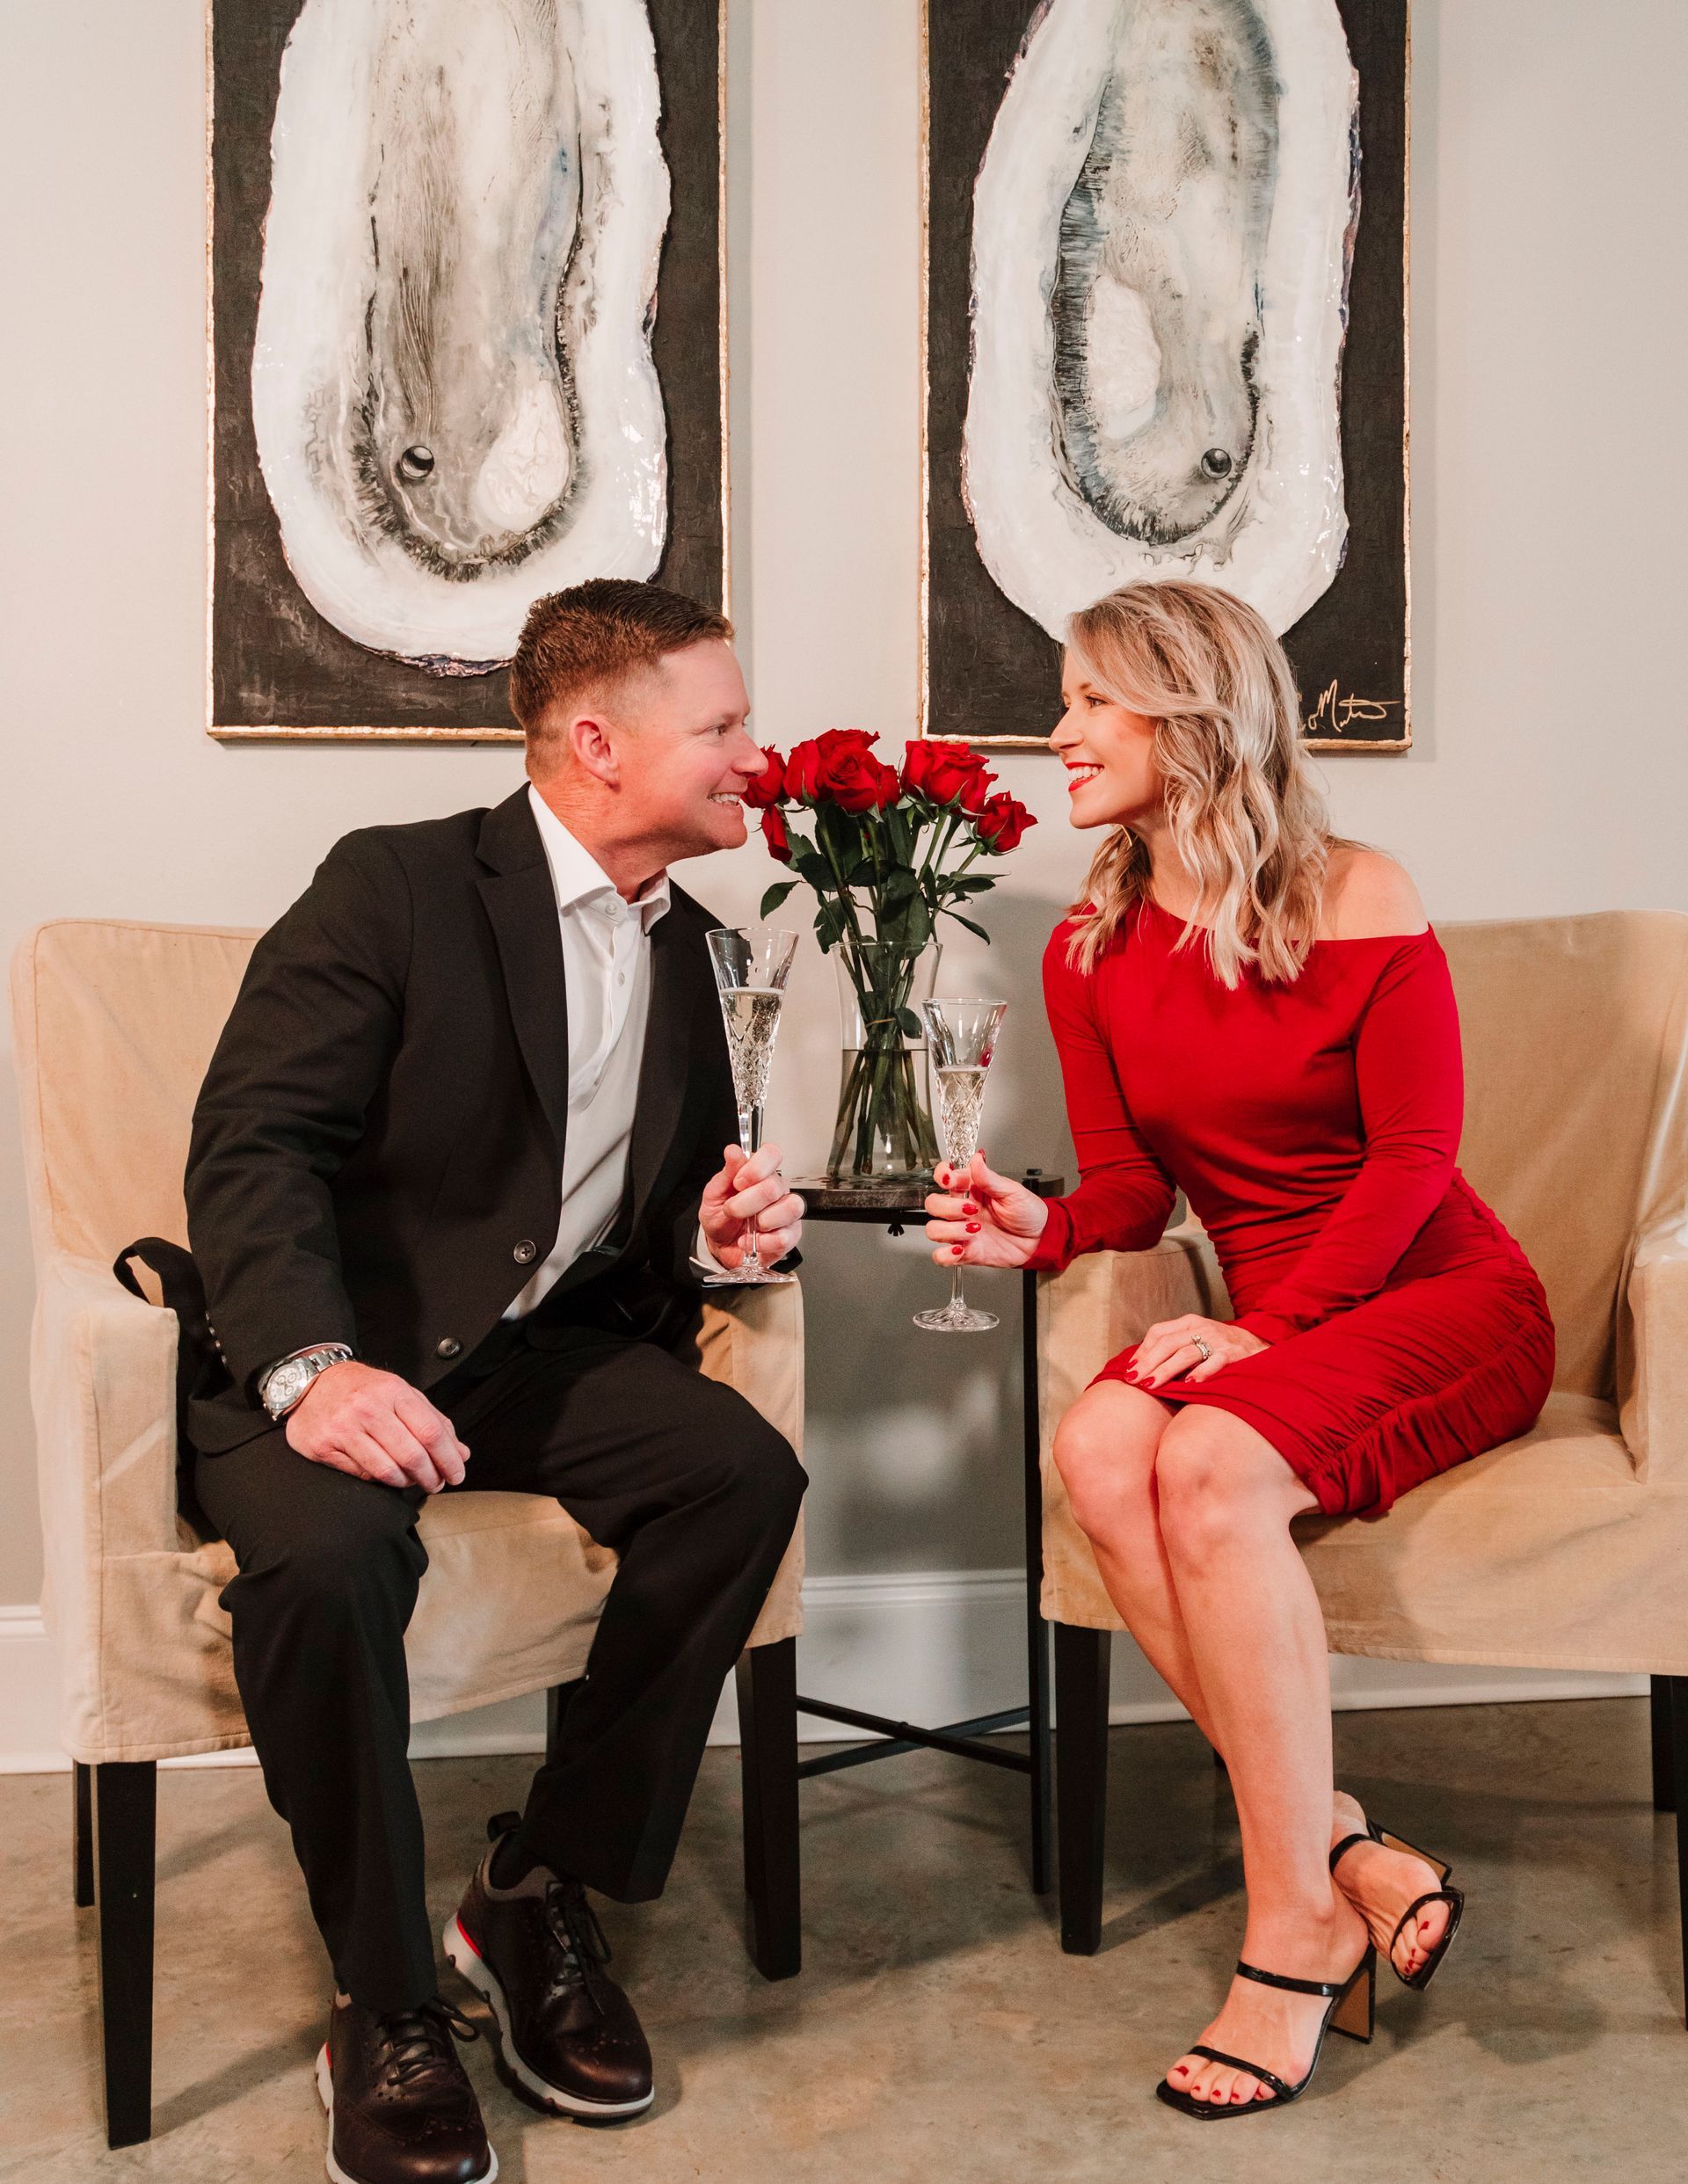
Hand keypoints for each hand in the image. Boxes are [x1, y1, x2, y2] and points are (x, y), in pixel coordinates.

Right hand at [286, 1360, 469, 1492]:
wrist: (312, 1381)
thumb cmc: (362, 1389)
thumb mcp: (401, 1393)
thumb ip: (433, 1421)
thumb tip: (460, 1453)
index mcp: (393, 1391)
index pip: (431, 1431)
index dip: (449, 1458)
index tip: (456, 1473)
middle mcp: (368, 1408)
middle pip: (412, 1454)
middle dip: (431, 1476)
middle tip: (436, 1484)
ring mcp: (344, 1428)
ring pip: (387, 1470)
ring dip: (406, 1482)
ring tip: (412, 1481)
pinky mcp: (324, 1447)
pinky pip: (362, 1474)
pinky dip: (380, 1479)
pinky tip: (386, 1474)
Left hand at [700, 1141, 804, 1269]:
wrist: (721, 1247)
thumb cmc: (720, 1218)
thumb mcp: (714, 1194)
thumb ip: (727, 1173)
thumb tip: (733, 1151)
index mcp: (759, 1173)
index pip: (772, 1154)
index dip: (756, 1167)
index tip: (739, 1182)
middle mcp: (777, 1189)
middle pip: (774, 1186)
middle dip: (746, 1202)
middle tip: (732, 1210)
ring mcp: (786, 1212)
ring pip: (791, 1207)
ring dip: (763, 1220)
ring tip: (749, 1227)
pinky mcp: (790, 1235)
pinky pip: (785, 1236)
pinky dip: (763, 1242)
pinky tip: (752, 1241)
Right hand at [924, 1151, 1050, 1268]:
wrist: (1039, 1240)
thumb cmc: (1028, 1213)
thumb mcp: (1013, 1192)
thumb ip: (990, 1178)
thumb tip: (977, 1159)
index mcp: (971, 1190)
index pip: (945, 1177)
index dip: (942, 1176)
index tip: (950, 1180)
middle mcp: (961, 1209)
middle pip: (933, 1204)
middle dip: (948, 1207)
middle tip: (970, 1209)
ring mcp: (961, 1231)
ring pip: (933, 1230)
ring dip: (949, 1231)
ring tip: (973, 1231)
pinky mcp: (964, 1252)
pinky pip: (941, 1256)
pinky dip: (946, 1254)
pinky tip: (962, 1248)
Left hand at [1124, 1314, 1267, 1390]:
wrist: (1259, 1344)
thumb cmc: (1220, 1346)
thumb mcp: (1196, 1338)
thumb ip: (1172, 1347)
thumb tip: (1140, 1366)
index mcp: (1189, 1323)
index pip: (1158, 1332)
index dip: (1142, 1351)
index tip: (1130, 1369)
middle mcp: (1202, 1328)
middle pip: (1168, 1344)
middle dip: (1148, 1363)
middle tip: (1134, 1380)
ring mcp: (1218, 1341)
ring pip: (1186, 1353)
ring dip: (1166, 1370)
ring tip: (1152, 1385)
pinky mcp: (1234, 1355)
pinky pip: (1215, 1363)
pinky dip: (1201, 1373)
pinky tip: (1189, 1384)